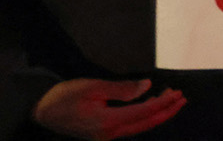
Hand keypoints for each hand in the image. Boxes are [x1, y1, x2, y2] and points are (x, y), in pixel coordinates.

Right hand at [33, 79, 185, 138]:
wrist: (40, 110)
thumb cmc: (65, 96)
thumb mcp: (93, 87)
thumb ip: (121, 89)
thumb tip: (147, 87)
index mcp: (107, 122)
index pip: (143, 114)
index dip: (162, 103)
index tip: (177, 92)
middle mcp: (109, 134)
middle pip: (145, 124)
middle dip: (165, 111)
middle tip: (182, 97)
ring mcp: (106, 136)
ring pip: (138, 127)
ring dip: (156, 113)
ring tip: (171, 98)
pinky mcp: (102, 133)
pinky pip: (129, 126)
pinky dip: (143, 116)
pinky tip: (149, 104)